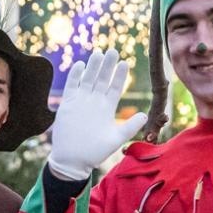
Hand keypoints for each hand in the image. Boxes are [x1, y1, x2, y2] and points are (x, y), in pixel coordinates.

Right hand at [46, 48, 139, 180]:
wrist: (72, 161)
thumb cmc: (94, 152)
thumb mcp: (115, 139)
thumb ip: (129, 127)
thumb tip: (144, 115)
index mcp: (106, 108)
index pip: (114, 88)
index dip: (119, 76)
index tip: (125, 63)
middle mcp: (94, 102)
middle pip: (102, 79)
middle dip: (107, 66)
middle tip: (113, 51)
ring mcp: (80, 101)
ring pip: (88, 79)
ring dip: (93, 67)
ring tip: (98, 53)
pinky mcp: (68, 104)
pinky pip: (71, 86)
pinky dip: (75, 76)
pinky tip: (81, 65)